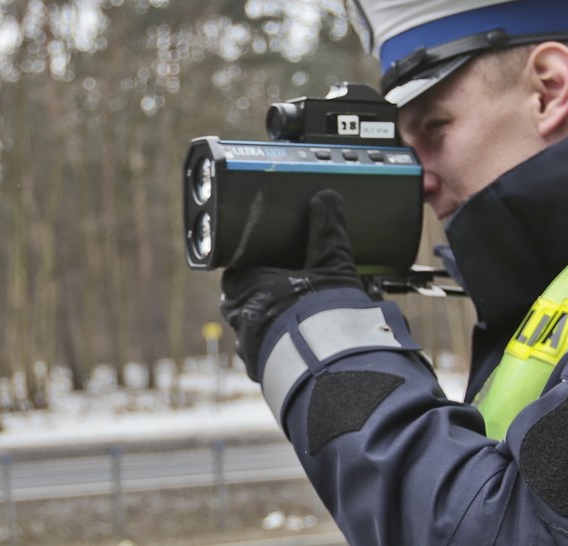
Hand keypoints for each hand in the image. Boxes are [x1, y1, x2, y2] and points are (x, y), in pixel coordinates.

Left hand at [220, 190, 361, 379]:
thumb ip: (328, 231)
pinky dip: (278, 347)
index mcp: (246, 286)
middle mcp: (239, 317)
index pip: (236, 271)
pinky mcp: (263, 371)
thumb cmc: (323, 311)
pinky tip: (299, 344)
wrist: (329, 366)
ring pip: (251, 329)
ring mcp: (249, 348)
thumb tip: (326, 196)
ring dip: (267, 323)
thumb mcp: (332, 264)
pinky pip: (265, 354)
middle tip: (285, 290)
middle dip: (259, 295)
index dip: (251, 266)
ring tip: (296, 319)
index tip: (269, 263)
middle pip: (240, 300)